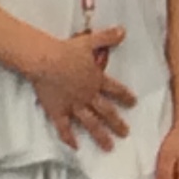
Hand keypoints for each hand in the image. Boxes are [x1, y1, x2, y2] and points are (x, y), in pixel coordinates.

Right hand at [33, 27, 135, 150]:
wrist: (45, 60)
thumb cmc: (66, 50)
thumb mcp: (89, 41)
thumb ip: (107, 37)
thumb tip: (122, 30)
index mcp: (97, 80)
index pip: (116, 90)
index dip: (125, 96)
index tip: (133, 103)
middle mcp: (88, 96)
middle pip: (106, 112)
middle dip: (117, 123)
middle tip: (125, 133)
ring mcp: (73, 105)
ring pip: (90, 124)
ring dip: (100, 136)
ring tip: (109, 147)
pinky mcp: (57, 111)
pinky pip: (64, 128)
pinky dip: (69, 138)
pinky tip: (75, 147)